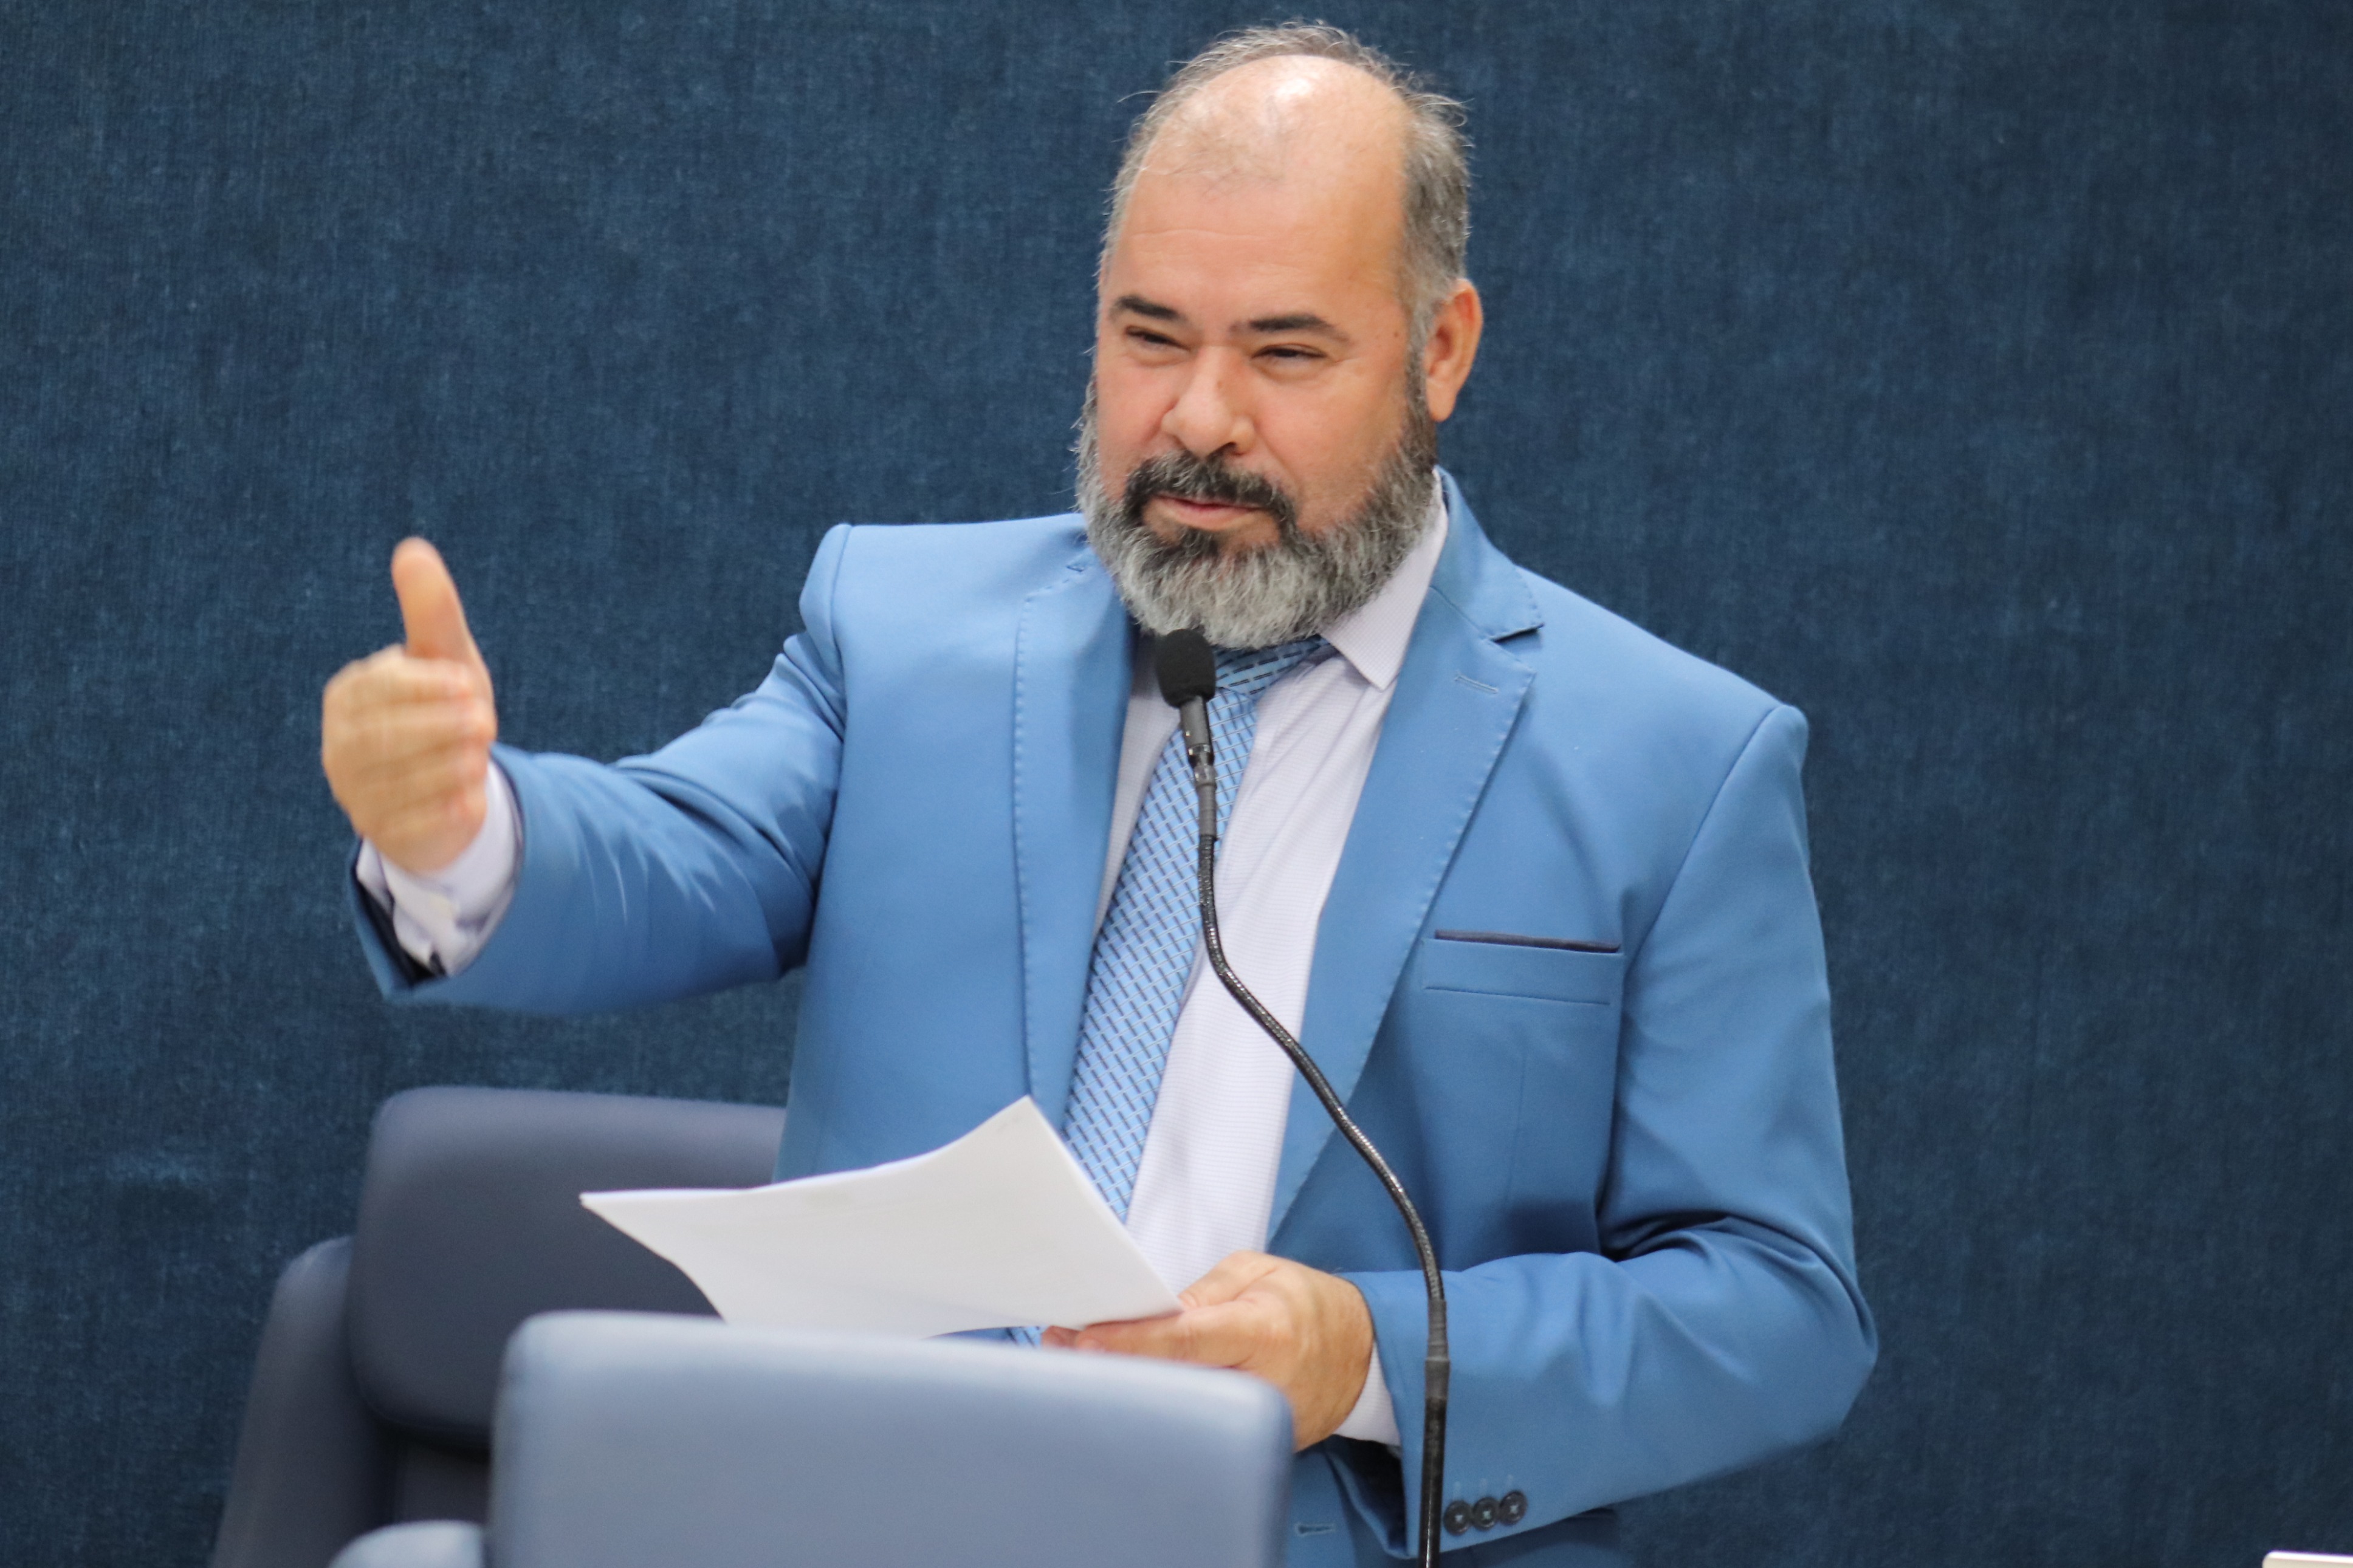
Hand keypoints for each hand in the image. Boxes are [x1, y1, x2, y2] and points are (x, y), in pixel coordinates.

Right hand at [321, 539, 498, 875]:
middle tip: (485, 721)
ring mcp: (356, 793)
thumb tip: (412, 549)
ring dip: (444, 769)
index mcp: (350, 695)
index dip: (425, 686)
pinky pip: (407, 826)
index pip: (378, 688)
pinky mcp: (382, 833)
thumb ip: (430, 611)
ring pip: (394, 784)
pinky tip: (470, 802)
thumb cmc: (443, 708)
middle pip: (381, 738)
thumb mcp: (445, 659)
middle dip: (437, 728)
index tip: (469, 683)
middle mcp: (341, 745)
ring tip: (479, 760)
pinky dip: (441, 813)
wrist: (450, 783)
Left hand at [1043, 1251, 1373, 1449]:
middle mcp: (1260, 1383)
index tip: (1084, 1335)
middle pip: (1172, 1380)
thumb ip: (1201, 1292)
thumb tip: (1149, 1309)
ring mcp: (1254, 1421)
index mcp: (1265, 1330)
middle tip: (1062, 1343)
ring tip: (1079, 1361)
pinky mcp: (1249, 1442)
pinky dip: (1153, 1404)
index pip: (1186, 1339)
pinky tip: (1122, 1384)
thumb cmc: (1305, 1305)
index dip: (1131, 1340)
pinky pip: (1193, 1424)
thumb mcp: (1257, 1272)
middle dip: (1114, 1362)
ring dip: (1125, 1384)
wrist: (1357, 1353)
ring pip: (1177, 1408)